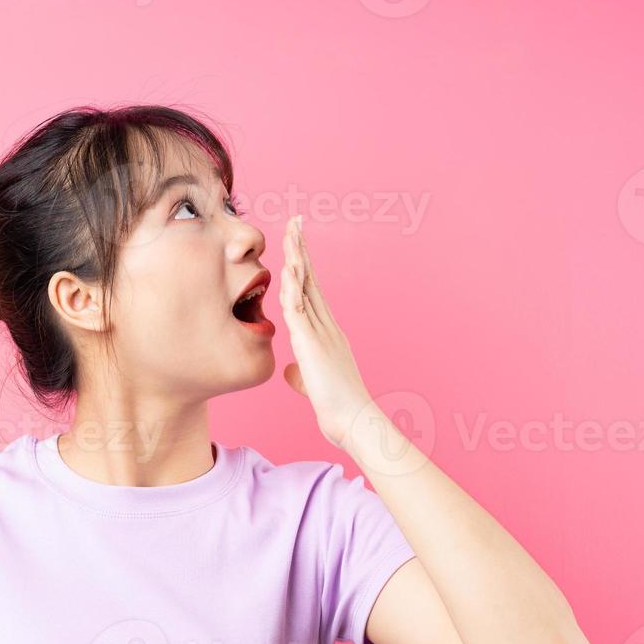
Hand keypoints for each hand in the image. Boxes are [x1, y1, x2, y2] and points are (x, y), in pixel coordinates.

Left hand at [276, 215, 374, 449]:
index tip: (296, 244)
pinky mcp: (313, 343)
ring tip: (291, 231)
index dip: (303, 266)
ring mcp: (322, 332)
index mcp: (326, 332)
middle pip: (311, 279)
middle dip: (302, 249)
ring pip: (306, 286)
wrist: (355, 422)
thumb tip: (291, 371)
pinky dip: (293, 286)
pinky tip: (288, 267)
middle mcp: (327, 326)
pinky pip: (300, 308)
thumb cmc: (338, 408)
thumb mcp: (312, 384)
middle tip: (296, 222)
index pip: (311, 291)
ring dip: (298, 257)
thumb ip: (302, 373)